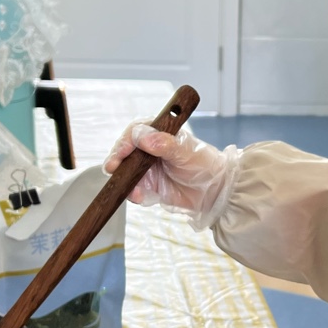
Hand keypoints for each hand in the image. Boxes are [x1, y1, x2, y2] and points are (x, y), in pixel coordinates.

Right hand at [103, 122, 239, 229]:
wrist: (214, 192)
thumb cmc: (204, 165)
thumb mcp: (186, 152)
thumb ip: (165, 144)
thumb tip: (143, 136)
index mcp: (159, 133)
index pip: (135, 132)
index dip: (126, 140)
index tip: (123, 151)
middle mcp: (148, 149)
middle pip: (124, 151)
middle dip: (116, 159)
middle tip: (113, 168)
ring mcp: (146, 168)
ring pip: (125, 172)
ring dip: (123, 179)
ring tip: (132, 188)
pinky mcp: (148, 186)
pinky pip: (133, 189)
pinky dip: (133, 193)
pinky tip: (139, 196)